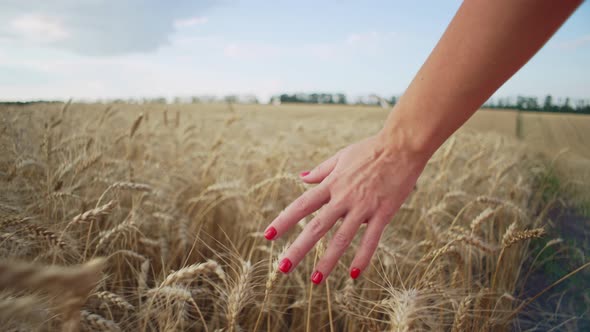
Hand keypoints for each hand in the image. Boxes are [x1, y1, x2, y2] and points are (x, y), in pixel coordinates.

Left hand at [263, 131, 427, 283]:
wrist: (402, 146)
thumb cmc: (371, 149)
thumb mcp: (342, 156)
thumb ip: (321, 170)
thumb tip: (300, 177)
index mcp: (332, 184)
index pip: (301, 205)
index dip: (283, 221)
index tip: (268, 235)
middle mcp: (343, 198)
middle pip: (316, 227)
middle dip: (298, 249)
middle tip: (282, 268)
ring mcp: (363, 207)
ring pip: (341, 238)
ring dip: (327, 261)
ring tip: (315, 281)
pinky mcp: (383, 213)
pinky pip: (371, 239)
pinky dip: (362, 257)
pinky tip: (354, 275)